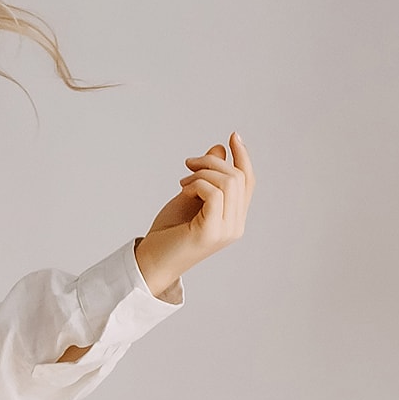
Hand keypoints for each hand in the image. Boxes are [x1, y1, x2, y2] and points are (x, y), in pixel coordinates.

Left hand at [135, 133, 255, 298]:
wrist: (150, 262)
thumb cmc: (167, 234)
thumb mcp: (189, 197)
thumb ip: (206, 177)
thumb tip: (219, 149)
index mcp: (233, 218)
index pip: (248, 182)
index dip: (243, 157)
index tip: (233, 137)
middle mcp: (235, 226)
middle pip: (239, 178)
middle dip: (213, 162)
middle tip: (188, 164)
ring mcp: (225, 231)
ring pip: (229, 183)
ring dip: (203, 173)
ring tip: (183, 182)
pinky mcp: (210, 232)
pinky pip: (214, 193)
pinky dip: (197, 184)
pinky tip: (183, 190)